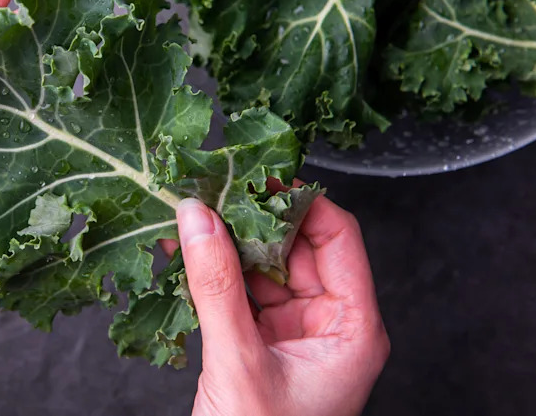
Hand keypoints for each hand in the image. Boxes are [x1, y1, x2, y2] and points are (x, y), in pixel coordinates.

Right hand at [177, 186, 388, 415]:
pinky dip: (212, 271)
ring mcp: (293, 332)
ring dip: (225, 241)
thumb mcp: (238, 360)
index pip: (338, 237)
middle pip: (296, 245)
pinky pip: (238, 291)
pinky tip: (182, 251)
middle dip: (250, 217)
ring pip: (262, 265)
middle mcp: (329, 323)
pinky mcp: (259, 341)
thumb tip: (197, 217)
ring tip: (187, 214)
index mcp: (353, 328)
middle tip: (210, 189)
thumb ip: (216, 284)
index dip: (298, 199)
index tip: (256, 175)